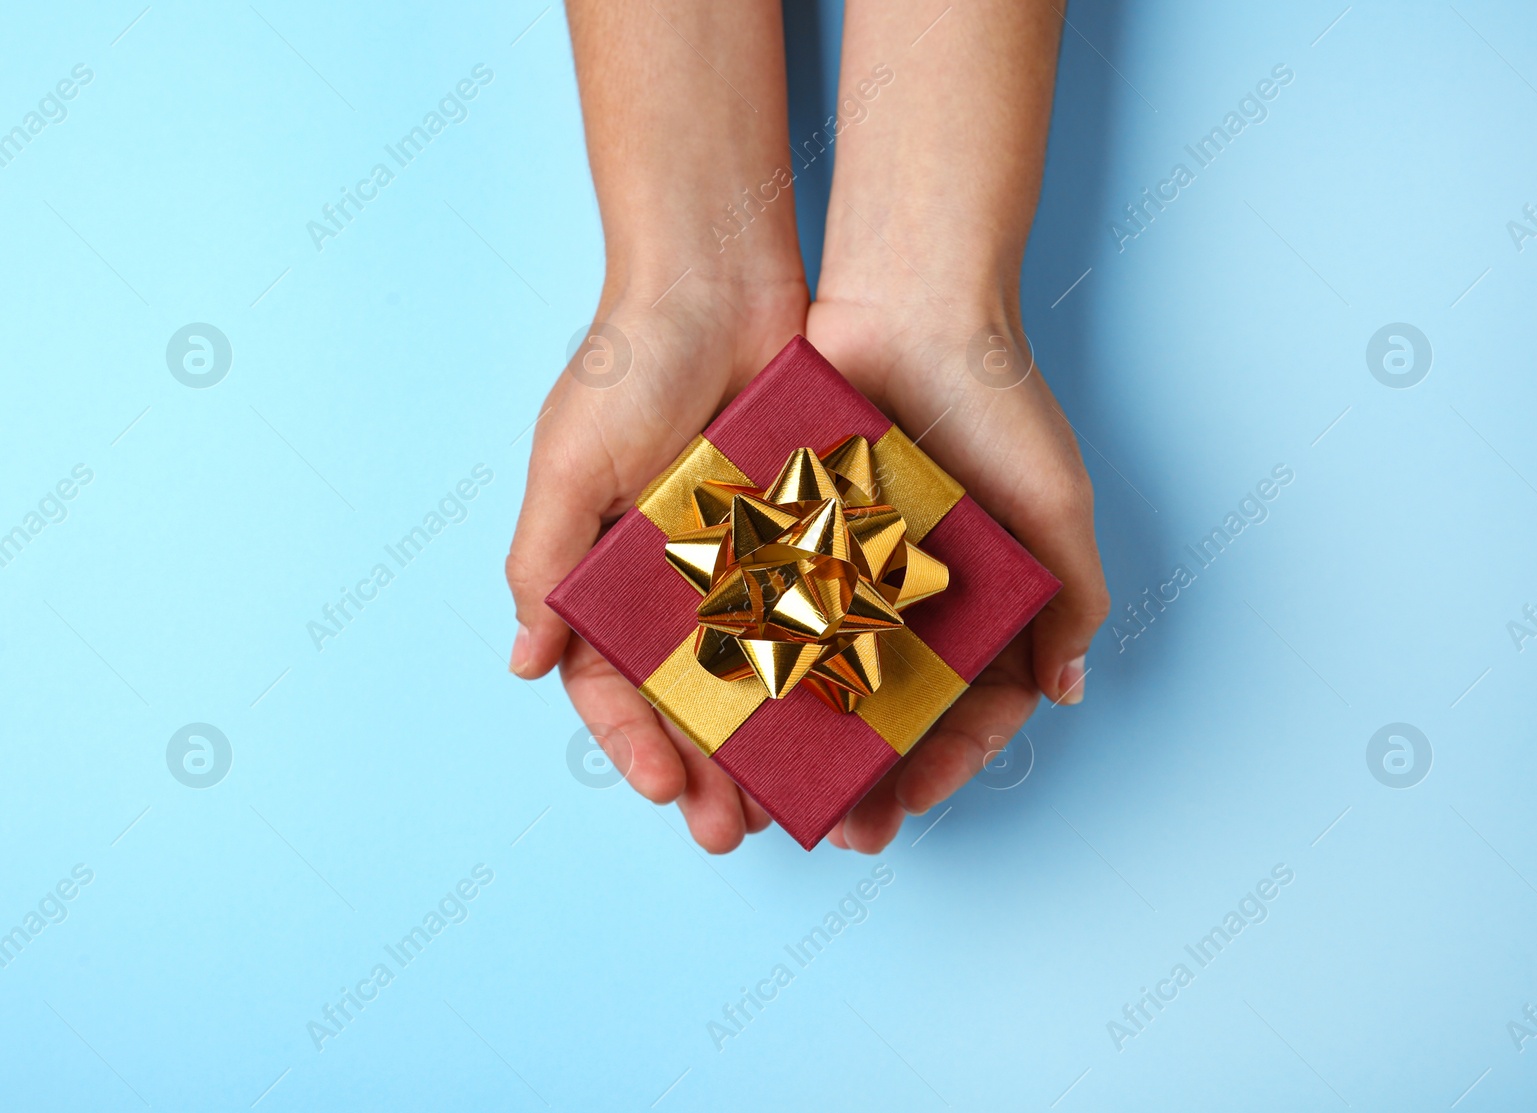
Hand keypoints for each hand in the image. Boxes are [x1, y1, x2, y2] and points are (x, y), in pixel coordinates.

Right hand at [506, 274, 807, 851]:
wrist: (718, 282)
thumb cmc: (626, 367)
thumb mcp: (569, 466)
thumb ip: (542, 564)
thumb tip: (525, 665)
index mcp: (604, 577)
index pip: (611, 684)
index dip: (633, 744)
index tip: (665, 792)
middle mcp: (672, 583)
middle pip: (687, 701)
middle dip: (705, 771)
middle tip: (733, 834)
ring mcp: (739, 565)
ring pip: (756, 678)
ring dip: (766, 744)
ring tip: (790, 805)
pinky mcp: (799, 538)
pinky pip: (811, 619)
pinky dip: (820, 673)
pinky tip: (843, 723)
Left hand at [803, 293, 1109, 852]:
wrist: (911, 301)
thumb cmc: (999, 402)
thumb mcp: (1055, 503)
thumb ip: (1068, 596)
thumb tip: (1064, 692)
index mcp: (977, 598)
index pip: (966, 706)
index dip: (944, 762)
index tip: (910, 803)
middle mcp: (907, 592)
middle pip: (884, 709)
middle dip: (863, 774)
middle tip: (838, 829)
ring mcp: (844, 566)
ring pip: (817, 674)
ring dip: (799, 738)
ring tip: (771, 792)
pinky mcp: (786, 531)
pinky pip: (765, 607)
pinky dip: (751, 659)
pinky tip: (729, 707)